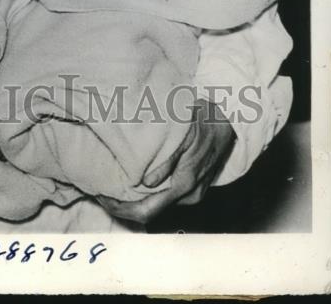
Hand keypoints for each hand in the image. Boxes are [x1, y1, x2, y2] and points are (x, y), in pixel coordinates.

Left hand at [96, 99, 235, 223]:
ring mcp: (193, 193)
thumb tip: (146, 183)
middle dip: (124, 206)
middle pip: (151, 211)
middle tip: (100, 193)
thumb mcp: (182, 135)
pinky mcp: (194, 187)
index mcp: (184, 185)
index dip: (122, 209)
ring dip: (135, 199)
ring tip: (112, 186)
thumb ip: (166, 161)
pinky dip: (148, 193)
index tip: (102, 198)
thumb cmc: (202, 121)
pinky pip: (167, 196)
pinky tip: (133, 181)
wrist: (230, 119)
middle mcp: (189, 195)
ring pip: (158, 205)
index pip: (148, 211)